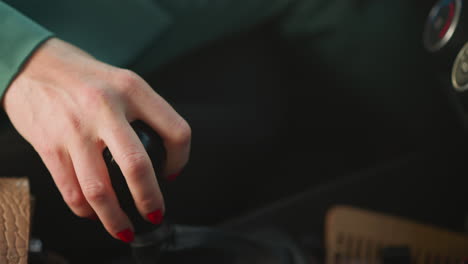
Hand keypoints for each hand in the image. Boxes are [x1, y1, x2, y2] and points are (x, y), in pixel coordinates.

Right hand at [1, 38, 190, 241]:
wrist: (31, 65)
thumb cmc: (82, 76)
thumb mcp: (123, 82)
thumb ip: (145, 113)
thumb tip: (162, 156)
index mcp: (132, 90)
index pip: (176, 131)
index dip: (181, 159)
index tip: (173, 173)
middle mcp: (104, 109)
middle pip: (137, 166)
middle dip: (149, 199)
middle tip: (155, 213)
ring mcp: (75, 130)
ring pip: (99, 189)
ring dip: (115, 218)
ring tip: (124, 229)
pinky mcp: (50, 146)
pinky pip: (71, 190)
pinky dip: (85, 209)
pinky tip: (93, 212)